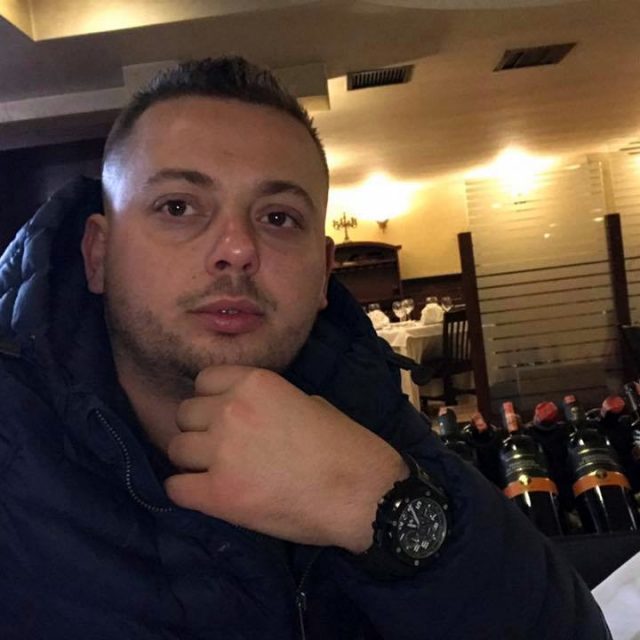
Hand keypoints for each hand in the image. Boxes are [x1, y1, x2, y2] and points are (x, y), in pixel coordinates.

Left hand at [164, 365, 407, 552]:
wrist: (362, 492)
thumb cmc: (345, 446)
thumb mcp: (308, 402)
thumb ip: (270, 402)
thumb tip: (251, 413)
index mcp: (255, 382)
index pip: (204, 380)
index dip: (212, 399)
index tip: (222, 415)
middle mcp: (231, 409)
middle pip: (185, 413)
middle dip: (199, 428)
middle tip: (220, 447)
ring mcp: (222, 451)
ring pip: (175, 448)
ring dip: (192, 459)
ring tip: (213, 472)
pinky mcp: (219, 494)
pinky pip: (175, 488)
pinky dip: (187, 491)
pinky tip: (206, 494)